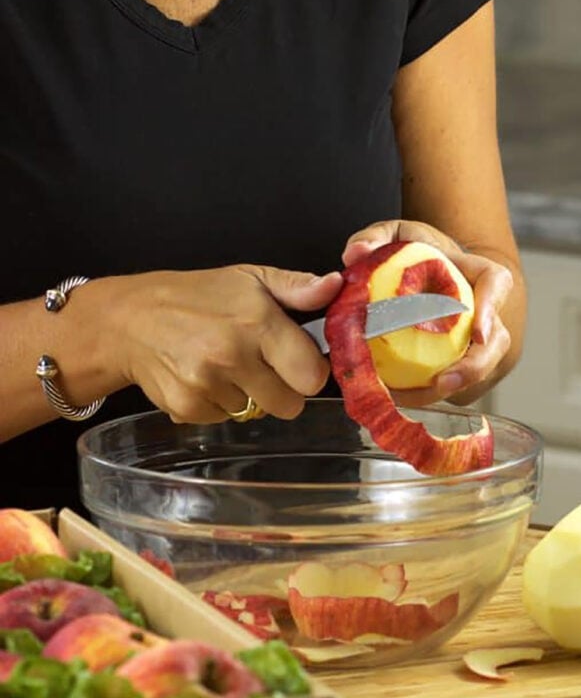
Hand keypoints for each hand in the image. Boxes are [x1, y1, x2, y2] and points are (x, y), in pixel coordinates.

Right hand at [110, 264, 342, 422]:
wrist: (129, 319)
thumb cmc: (196, 296)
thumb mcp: (250, 279)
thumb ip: (297, 288)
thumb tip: (335, 286)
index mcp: (258, 322)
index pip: (312, 376)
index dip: (310, 371)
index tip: (298, 361)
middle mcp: (233, 356)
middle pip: (289, 405)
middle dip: (282, 389)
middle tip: (262, 364)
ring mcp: (208, 385)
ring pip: (255, 413)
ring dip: (247, 394)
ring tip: (224, 364)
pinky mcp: (187, 408)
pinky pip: (224, 419)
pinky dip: (218, 404)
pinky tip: (203, 377)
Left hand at [342, 220, 513, 405]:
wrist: (421, 267)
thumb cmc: (412, 249)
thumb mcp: (393, 234)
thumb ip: (374, 237)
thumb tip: (353, 254)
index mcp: (473, 271)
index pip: (495, 281)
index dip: (492, 306)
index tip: (477, 333)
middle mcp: (482, 308)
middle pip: (496, 339)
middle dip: (476, 365)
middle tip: (444, 381)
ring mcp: (475, 337)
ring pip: (479, 367)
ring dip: (451, 387)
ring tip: (414, 397)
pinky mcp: (459, 358)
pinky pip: (453, 380)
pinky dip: (429, 392)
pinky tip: (399, 397)